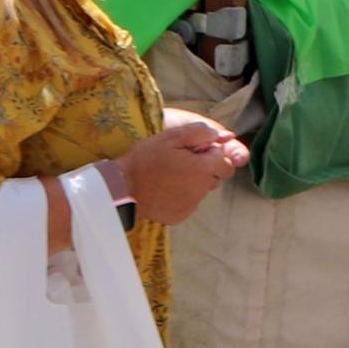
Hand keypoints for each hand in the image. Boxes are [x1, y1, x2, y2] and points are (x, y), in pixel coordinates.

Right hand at [123, 112, 250, 223]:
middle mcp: (202, 189)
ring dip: (193, 181)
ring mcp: (191, 205)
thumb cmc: (146, 160)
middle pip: (216, 177)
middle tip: (181, 162)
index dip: (211, 154)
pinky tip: (165, 188)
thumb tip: (221, 136)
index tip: (194, 151)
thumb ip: (200, 132)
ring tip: (170, 175)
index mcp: (203, 169)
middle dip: (205, 168)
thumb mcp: (172, 137)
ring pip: (202, 190)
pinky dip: (182, 195)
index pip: (225, 161)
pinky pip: (189, 202)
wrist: (123, 187)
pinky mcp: (181, 215)